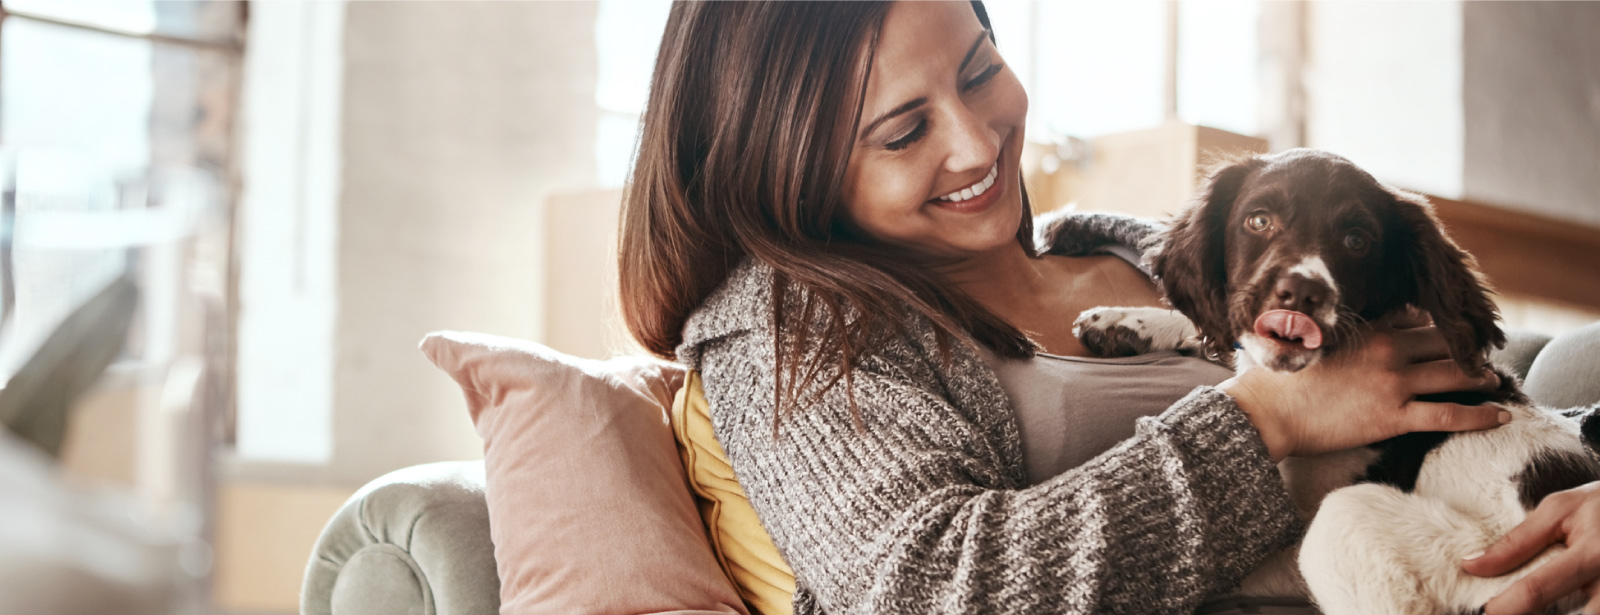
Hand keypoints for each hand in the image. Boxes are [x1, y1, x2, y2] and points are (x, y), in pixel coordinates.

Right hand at [1219, 309, 1504, 460]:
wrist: (1268, 411)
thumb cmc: (1283, 378)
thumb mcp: (1315, 340)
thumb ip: (1343, 330)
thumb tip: (1355, 321)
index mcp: (1369, 330)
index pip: (1420, 320)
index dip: (1443, 326)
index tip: (1456, 330)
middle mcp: (1388, 351)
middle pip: (1445, 344)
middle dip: (1468, 349)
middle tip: (1483, 355)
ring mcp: (1393, 384)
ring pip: (1455, 375)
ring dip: (1480, 377)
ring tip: (1492, 380)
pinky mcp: (1393, 417)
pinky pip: (1448, 415)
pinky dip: (1480, 415)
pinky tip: (1500, 416)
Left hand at [1464, 482, 1599, 614]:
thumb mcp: (1558, 510)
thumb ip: (1517, 541)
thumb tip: (1473, 565)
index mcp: (1592, 554)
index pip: (1538, 589)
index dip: (1506, 606)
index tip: (1488, 610)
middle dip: (1537, 614)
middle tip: (1510, 607)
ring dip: (1561, 612)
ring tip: (1526, 602)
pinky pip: (1591, 611)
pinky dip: (1575, 611)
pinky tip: (1560, 603)